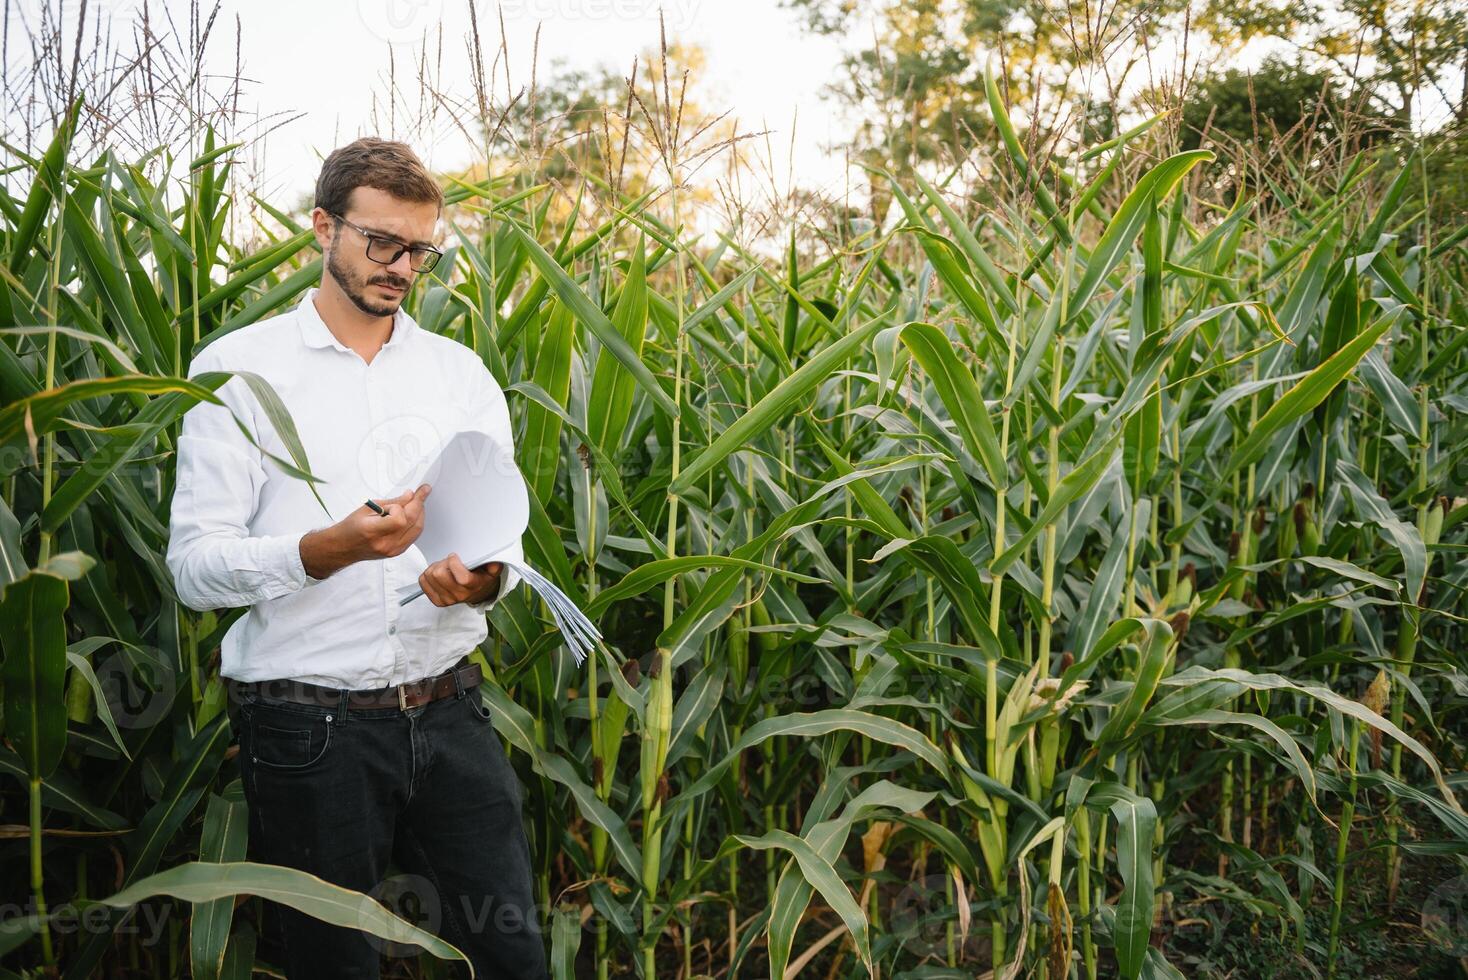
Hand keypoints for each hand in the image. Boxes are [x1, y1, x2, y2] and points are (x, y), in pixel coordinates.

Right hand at [299, 485, 431, 578]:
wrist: (343, 547)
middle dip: (418, 505)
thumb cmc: (350, 527)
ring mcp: (393, 550)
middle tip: (421, 493)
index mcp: (373, 532)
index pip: (399, 519)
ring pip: (417, 529)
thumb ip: (392, 502)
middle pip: (412, 523)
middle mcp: (385, 544)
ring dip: (420, 514)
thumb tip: (410, 495)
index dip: (404, 506)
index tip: (410, 494)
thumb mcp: (367, 509)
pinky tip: (413, 515)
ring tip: (416, 502)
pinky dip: (416, 523)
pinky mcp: (397, 552)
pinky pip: (414, 536)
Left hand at [418, 555, 502, 606]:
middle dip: (442, 563)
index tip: (454, 556)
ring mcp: (448, 600)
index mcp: (474, 586)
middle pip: (439, 574)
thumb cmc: (482, 576)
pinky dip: (427, 575)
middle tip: (448, 562)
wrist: (478, 593)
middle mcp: (460, 595)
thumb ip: (494, 563)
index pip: (462, 578)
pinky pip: (423, 583)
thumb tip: (493, 562)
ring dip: (435, 568)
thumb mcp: (492, 569)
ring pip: (429, 577)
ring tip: (444, 568)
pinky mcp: (438, 601)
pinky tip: (438, 575)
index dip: (454, 563)